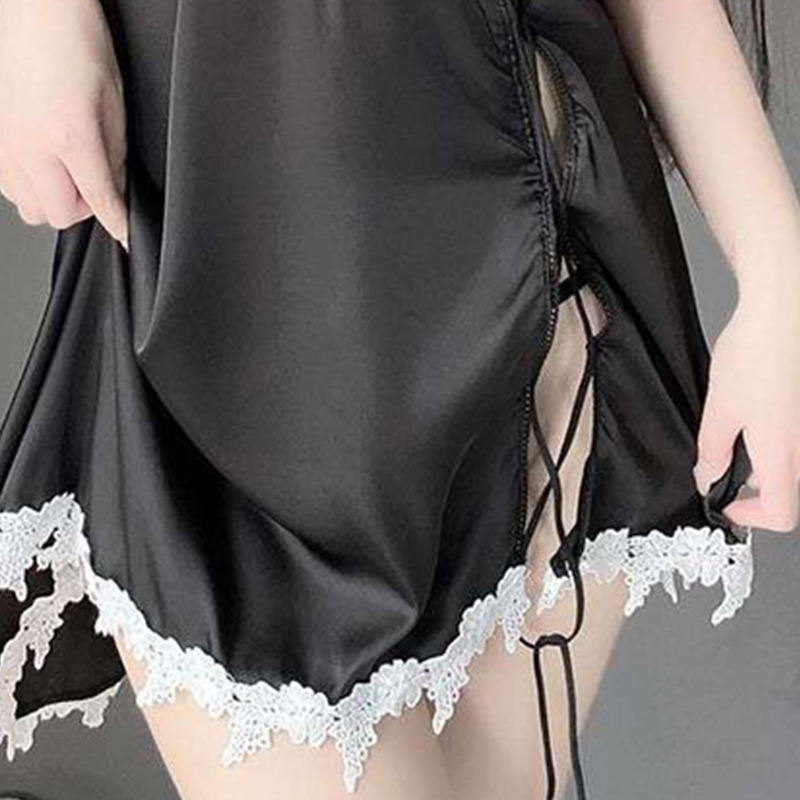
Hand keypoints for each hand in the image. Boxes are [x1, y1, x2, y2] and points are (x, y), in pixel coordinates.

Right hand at [0, 0, 127, 249]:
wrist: (35, 9)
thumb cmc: (76, 44)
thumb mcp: (113, 103)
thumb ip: (113, 153)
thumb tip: (113, 189)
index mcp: (70, 135)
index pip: (99, 200)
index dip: (117, 223)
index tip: (126, 237)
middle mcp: (30, 144)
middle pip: (58, 214)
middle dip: (83, 210)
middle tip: (94, 188)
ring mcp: (4, 142)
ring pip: (29, 206)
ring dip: (53, 199)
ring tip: (66, 174)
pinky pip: (8, 186)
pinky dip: (28, 184)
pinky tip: (42, 163)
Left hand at [694, 282, 799, 531]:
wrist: (784, 311)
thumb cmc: (756, 354)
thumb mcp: (719, 410)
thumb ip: (713, 450)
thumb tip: (708, 477)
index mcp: (782, 452)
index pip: (782, 514)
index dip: (750, 517)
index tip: (724, 502)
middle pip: (785, 488)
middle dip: (750, 485)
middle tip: (719, 465)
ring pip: (787, 461)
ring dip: (759, 458)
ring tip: (731, 430)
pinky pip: (790, 437)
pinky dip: (768, 436)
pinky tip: (747, 410)